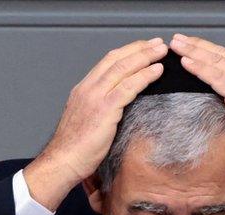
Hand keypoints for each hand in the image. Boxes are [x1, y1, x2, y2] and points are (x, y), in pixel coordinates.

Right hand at [25, 38, 167, 210]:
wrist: (63, 161)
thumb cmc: (75, 149)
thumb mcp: (86, 122)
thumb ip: (100, 110)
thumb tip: (117, 109)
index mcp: (83, 90)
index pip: (107, 63)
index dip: (127, 52)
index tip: (142, 48)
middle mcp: (88, 88)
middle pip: (116, 59)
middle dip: (139, 48)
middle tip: (157, 43)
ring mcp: (95, 97)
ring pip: (124, 68)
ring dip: (145, 57)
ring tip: (162, 51)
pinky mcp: (105, 109)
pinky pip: (128, 87)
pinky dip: (145, 76)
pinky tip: (157, 71)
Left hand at [168, 33, 224, 184]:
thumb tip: (222, 108)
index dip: (209, 51)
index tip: (192, 46)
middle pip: (222, 54)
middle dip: (198, 45)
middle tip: (178, 39)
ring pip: (217, 61)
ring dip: (194, 51)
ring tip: (176, 45)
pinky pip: (216, 76)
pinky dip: (199, 68)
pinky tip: (185, 62)